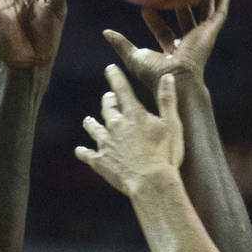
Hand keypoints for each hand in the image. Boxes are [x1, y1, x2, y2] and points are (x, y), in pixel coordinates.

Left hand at [75, 65, 182, 195]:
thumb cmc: (165, 154)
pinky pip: (87, 155)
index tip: (110, 68)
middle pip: (107, 108)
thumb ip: (167, 100)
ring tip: (88, 120)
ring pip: (94, 129)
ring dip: (91, 123)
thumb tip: (168, 77)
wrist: (151, 183)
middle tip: (107, 98)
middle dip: (107, 101)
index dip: (115, 77)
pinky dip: (83, 152)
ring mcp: (106, 144)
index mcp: (133, 114)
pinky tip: (79, 151)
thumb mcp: (172, 125)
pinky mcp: (100, 162)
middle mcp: (116, 126)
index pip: (121, 89)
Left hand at [103, 0, 229, 91]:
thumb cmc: (155, 74)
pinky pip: (220, 13)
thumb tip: (105, 32)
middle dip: (182, 4)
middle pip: (186, 19)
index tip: (145, 6)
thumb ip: (121, 44)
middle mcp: (189, 44)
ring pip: (204, 13)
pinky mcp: (210, 32)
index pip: (164, 32)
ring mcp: (201, 37)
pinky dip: (223, 0)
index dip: (154, 19)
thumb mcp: (134, 56)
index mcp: (172, 52)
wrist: (177, 78)